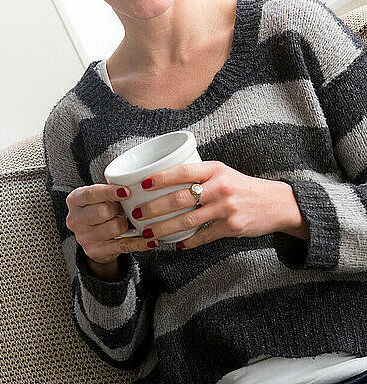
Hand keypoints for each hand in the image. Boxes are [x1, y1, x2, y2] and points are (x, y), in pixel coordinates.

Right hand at [65, 183, 157, 264]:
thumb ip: (112, 188)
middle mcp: (75, 219)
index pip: (91, 194)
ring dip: (125, 223)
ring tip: (126, 221)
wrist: (93, 236)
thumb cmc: (100, 208)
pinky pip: (124, 245)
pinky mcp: (97, 251)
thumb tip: (137, 182)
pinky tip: (151, 240)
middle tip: (124, 208)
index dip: (110, 192)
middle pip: (103, 211)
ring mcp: (84, 237)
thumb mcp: (100, 196)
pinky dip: (140, 242)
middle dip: (118, 209)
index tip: (127, 191)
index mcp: (75, 200)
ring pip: (115, 227)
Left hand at [133, 161, 308, 248]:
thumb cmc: (243, 187)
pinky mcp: (231, 227)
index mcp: (215, 169)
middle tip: (137, 213)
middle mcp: (220, 187)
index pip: (183, 171)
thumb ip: (200, 176)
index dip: (161, 178)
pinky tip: (176, 244)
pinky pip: (203, 236)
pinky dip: (187, 242)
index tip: (142, 184)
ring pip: (187, 221)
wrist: (276, 203)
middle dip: (154, 208)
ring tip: (149, 232)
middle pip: (180, 198)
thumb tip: (166, 181)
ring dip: (165, 228)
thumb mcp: (223, 173)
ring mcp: (226, 208)